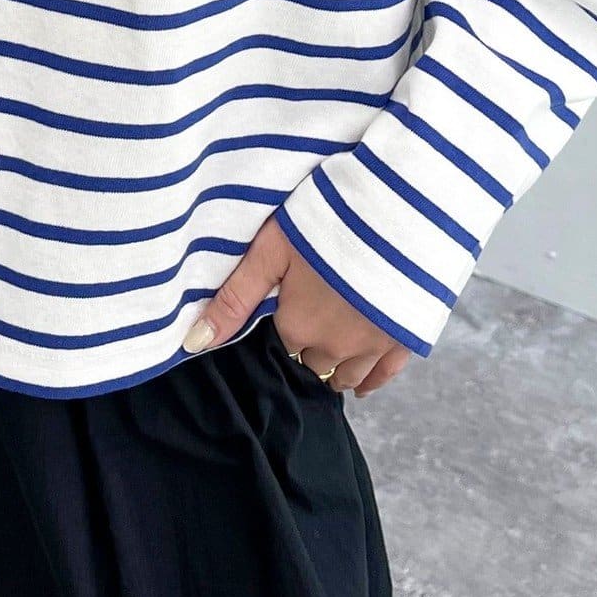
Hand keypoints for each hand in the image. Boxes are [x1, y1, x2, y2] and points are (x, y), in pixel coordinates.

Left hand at [182, 217, 413, 396]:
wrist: (395, 210)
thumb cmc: (327, 220)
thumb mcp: (272, 250)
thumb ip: (234, 297)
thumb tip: (192, 344)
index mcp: (298, 325)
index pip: (279, 345)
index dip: (280, 327)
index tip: (283, 311)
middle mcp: (334, 345)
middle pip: (311, 361)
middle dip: (306, 348)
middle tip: (306, 322)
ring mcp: (373, 344)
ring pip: (346, 375)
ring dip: (333, 367)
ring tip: (325, 354)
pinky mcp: (404, 335)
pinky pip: (385, 375)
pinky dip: (371, 381)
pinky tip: (361, 385)